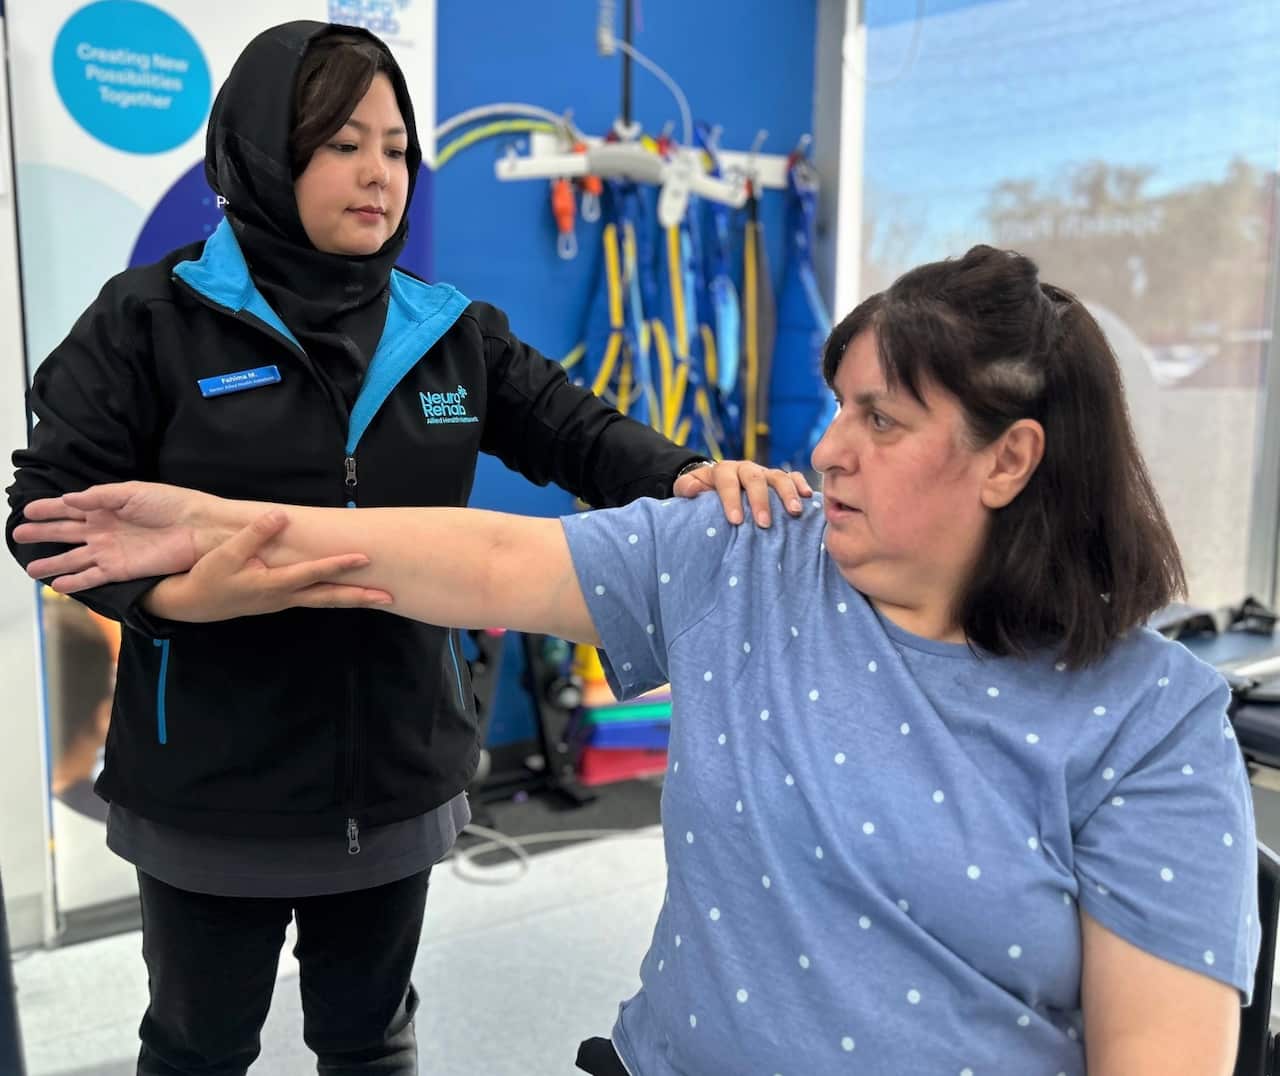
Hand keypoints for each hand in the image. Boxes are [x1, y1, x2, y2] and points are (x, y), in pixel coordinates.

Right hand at [16, 481, 239, 591]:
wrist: (200, 528)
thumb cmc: (172, 504)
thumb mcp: (132, 492)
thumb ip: (99, 496)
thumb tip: (68, 499)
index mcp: (107, 507)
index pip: (70, 507)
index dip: (48, 509)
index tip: (27, 510)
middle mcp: (105, 530)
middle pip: (66, 533)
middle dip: (42, 534)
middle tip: (19, 534)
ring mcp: (111, 551)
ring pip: (74, 559)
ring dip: (53, 564)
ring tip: (31, 569)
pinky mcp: (121, 569)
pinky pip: (92, 577)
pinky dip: (75, 582)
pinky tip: (58, 585)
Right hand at [141, 512, 391, 621]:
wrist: (193, 605)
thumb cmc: (209, 577)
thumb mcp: (227, 554)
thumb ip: (255, 534)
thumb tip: (281, 514)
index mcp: (273, 584)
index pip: (312, 573)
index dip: (337, 565)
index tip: (363, 558)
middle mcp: (285, 596)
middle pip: (329, 597)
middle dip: (359, 596)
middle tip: (389, 597)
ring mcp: (285, 601)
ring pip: (325, 600)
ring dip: (352, 599)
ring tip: (380, 597)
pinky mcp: (283, 600)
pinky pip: (316, 598)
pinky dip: (336, 596)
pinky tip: (351, 591)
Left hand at [672, 460, 813, 525]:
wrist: (716, 482)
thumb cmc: (704, 492)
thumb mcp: (688, 487)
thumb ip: (687, 488)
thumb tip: (692, 490)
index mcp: (723, 470)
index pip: (727, 481)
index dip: (731, 499)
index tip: (735, 520)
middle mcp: (745, 468)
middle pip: (755, 478)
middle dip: (760, 500)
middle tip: (764, 523)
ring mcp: (764, 472)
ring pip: (778, 476)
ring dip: (787, 493)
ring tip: (794, 512)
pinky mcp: (777, 479)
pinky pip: (792, 476)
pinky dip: (801, 485)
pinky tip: (808, 498)